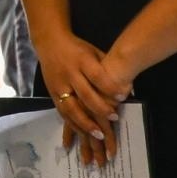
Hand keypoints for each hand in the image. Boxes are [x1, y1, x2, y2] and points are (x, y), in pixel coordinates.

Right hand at [34, 32, 131, 166]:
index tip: (123, 98)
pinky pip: (63, 112)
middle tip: (114, 117)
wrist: (50, 42)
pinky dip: (73, 125)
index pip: (97, 76)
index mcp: (82, 60)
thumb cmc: (77, 48)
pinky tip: (83, 134)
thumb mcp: (93, 52)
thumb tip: (126, 85)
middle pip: (85, 94)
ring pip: (71, 108)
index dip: (109, 88)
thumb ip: (106, 68)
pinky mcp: (52, 94)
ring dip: (85, 123)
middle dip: (100, 108)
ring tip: (99, 134)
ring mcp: (59, 85)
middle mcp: (70, 73)